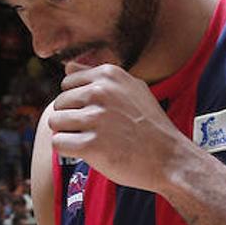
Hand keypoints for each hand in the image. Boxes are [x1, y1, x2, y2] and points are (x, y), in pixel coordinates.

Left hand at [49, 64, 189, 191]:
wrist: (170, 159)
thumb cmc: (150, 127)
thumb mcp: (133, 90)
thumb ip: (100, 77)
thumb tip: (67, 66)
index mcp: (109, 75)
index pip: (67, 84)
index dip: (79, 102)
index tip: (100, 115)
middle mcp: (101, 92)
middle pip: (60, 103)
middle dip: (73, 119)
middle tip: (99, 132)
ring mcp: (95, 118)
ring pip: (55, 123)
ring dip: (70, 135)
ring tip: (94, 141)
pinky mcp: (90, 144)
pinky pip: (59, 143)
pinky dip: (69, 151)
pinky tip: (90, 153)